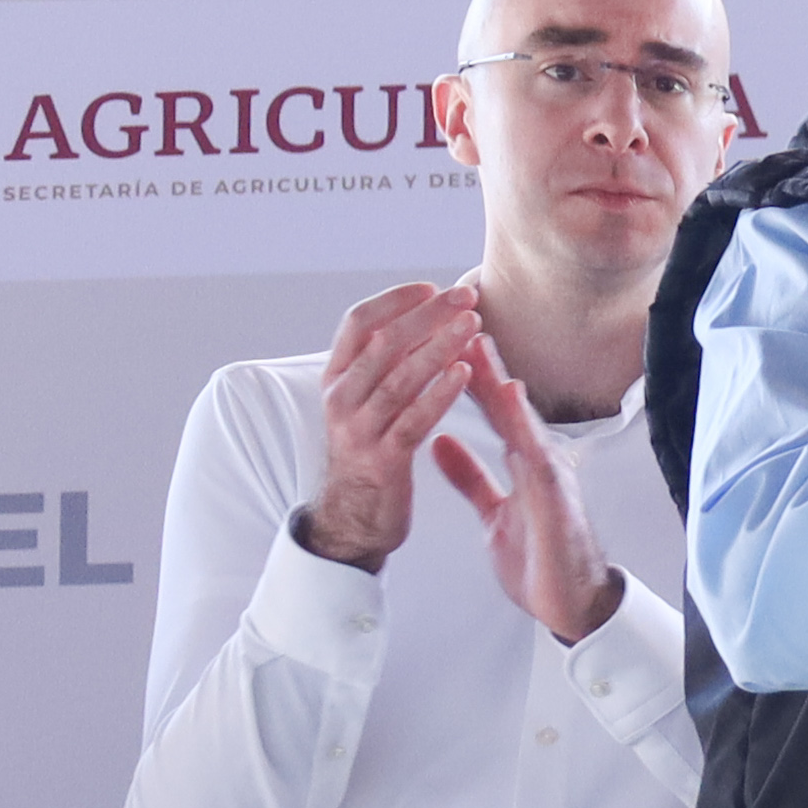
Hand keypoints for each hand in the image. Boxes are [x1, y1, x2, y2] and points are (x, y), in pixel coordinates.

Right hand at [297, 280, 481, 570]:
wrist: (352, 520)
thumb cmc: (370, 453)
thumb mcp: (364, 402)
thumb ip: (382, 365)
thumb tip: (421, 318)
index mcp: (336, 378)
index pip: (357, 322)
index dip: (394, 300)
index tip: (432, 287)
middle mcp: (340, 399)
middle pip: (382, 343)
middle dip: (426, 315)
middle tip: (466, 297)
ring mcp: (358, 431)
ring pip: (398, 378)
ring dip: (438, 347)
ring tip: (472, 324)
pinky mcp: (382, 461)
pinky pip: (412, 420)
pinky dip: (438, 394)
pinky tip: (464, 373)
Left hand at [433, 338, 623, 644]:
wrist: (574, 604)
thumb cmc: (541, 560)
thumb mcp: (494, 512)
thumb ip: (470, 477)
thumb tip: (442, 444)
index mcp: (524, 462)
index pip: (490, 409)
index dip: (466, 374)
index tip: (441, 340)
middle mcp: (538, 459)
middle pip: (503, 402)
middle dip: (478, 361)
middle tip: (453, 318)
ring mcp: (549, 474)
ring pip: (518, 416)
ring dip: (496, 378)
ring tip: (476, 341)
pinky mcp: (554, 494)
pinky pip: (534, 450)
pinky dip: (520, 421)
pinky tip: (508, 395)